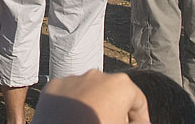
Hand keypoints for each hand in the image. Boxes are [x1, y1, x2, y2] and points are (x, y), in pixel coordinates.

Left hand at [33, 71, 149, 123]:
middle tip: (113, 123)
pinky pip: (70, 95)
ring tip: (90, 122)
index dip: (140, 118)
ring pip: (90, 93)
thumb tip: (139, 121)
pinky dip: (73, 106)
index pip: (139, 102)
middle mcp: (97, 75)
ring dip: (94, 107)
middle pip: (114, 94)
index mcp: (120, 84)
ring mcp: (73, 79)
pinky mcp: (54, 87)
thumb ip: (137, 122)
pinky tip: (74, 120)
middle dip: (117, 111)